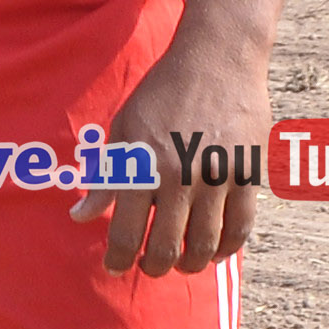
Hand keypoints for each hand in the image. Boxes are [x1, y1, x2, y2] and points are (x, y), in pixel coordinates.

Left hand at [72, 29, 268, 275]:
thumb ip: (106, 178)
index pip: (127, 232)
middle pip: (168, 248)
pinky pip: (241, 227)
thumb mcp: (122, 130)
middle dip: (155, 266)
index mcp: (142, 166)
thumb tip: (79, 217)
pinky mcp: (248, 175)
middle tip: (150, 267)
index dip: (119, 258)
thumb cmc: (160, 94)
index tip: (115, 266)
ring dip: (192, 264)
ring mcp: (218, 178)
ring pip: (206, 245)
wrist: (216, 61)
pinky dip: (227, 248)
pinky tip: (214, 252)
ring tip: (181, 264)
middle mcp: (180, 177)